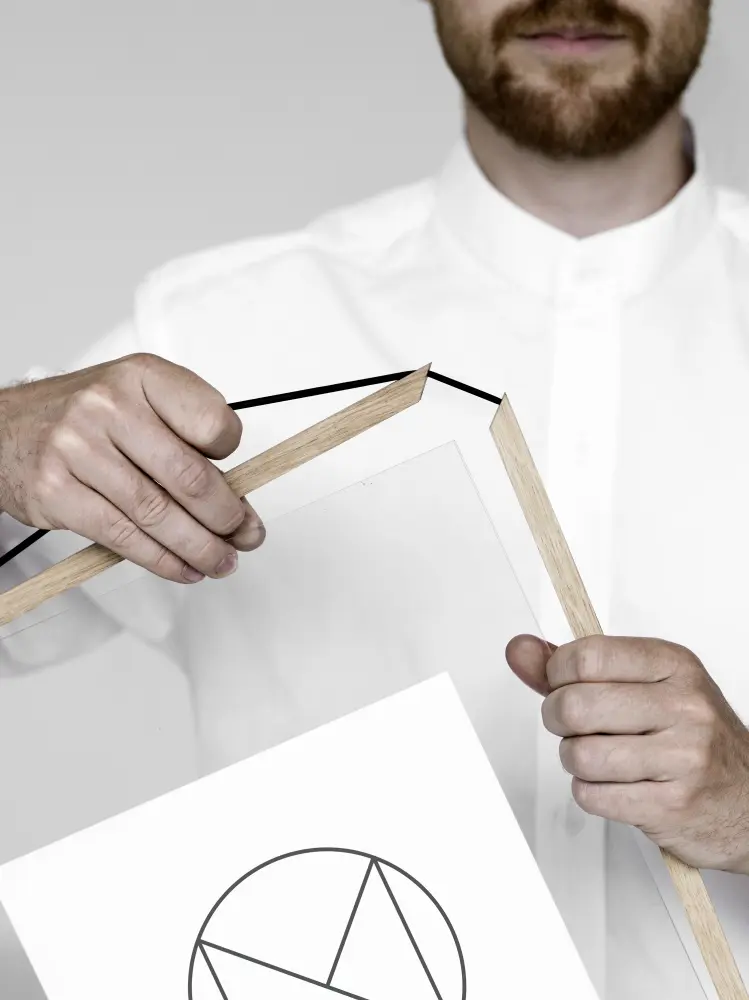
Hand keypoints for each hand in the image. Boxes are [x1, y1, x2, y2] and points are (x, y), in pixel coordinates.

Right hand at [0, 353, 264, 582]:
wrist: (3, 430)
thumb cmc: (83, 417)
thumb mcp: (136, 399)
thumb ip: (183, 435)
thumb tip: (237, 494)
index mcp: (140, 376)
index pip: (211, 421)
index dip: (234, 458)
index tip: (241, 480)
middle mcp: (108, 406)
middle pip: (188, 477)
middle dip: (227, 518)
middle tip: (246, 536)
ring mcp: (77, 448)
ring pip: (158, 514)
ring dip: (200, 548)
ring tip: (221, 561)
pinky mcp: (56, 492)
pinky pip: (124, 536)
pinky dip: (161, 560)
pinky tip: (182, 567)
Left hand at [506, 633, 748, 872]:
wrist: (748, 801)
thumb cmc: (689, 738)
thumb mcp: (642, 685)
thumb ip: (574, 667)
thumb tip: (521, 650)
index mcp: (673, 665)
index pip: (587, 656)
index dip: (556, 673)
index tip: (562, 684)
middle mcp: (684, 705)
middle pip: (574, 705)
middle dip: (559, 720)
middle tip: (577, 727)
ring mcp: (683, 756)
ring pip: (579, 754)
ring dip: (575, 760)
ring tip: (600, 758)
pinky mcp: (672, 804)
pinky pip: (592, 796)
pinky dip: (590, 793)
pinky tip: (616, 785)